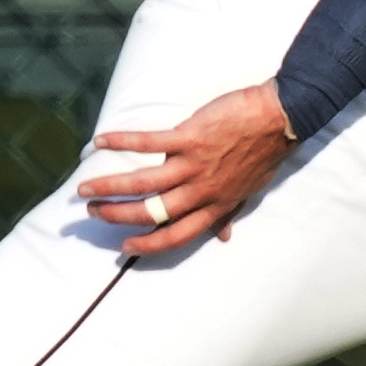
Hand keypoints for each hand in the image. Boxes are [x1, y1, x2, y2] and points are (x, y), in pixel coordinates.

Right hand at [82, 84, 295, 255]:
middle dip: (117, 215)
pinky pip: (148, 142)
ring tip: (84, 189)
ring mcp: (193, 165)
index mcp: (214, 205)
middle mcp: (201, 191)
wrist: (282, 117)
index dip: (149, 244)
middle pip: (151, 212)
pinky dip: (122, 141)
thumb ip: (230, 212)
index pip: (176, 235)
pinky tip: (100, 141)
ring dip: (109, 187)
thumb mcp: (249, 191)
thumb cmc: (265, 153)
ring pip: (143, 183)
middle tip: (93, 212)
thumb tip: (223, 237)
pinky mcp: (189, 136)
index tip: (125, 247)